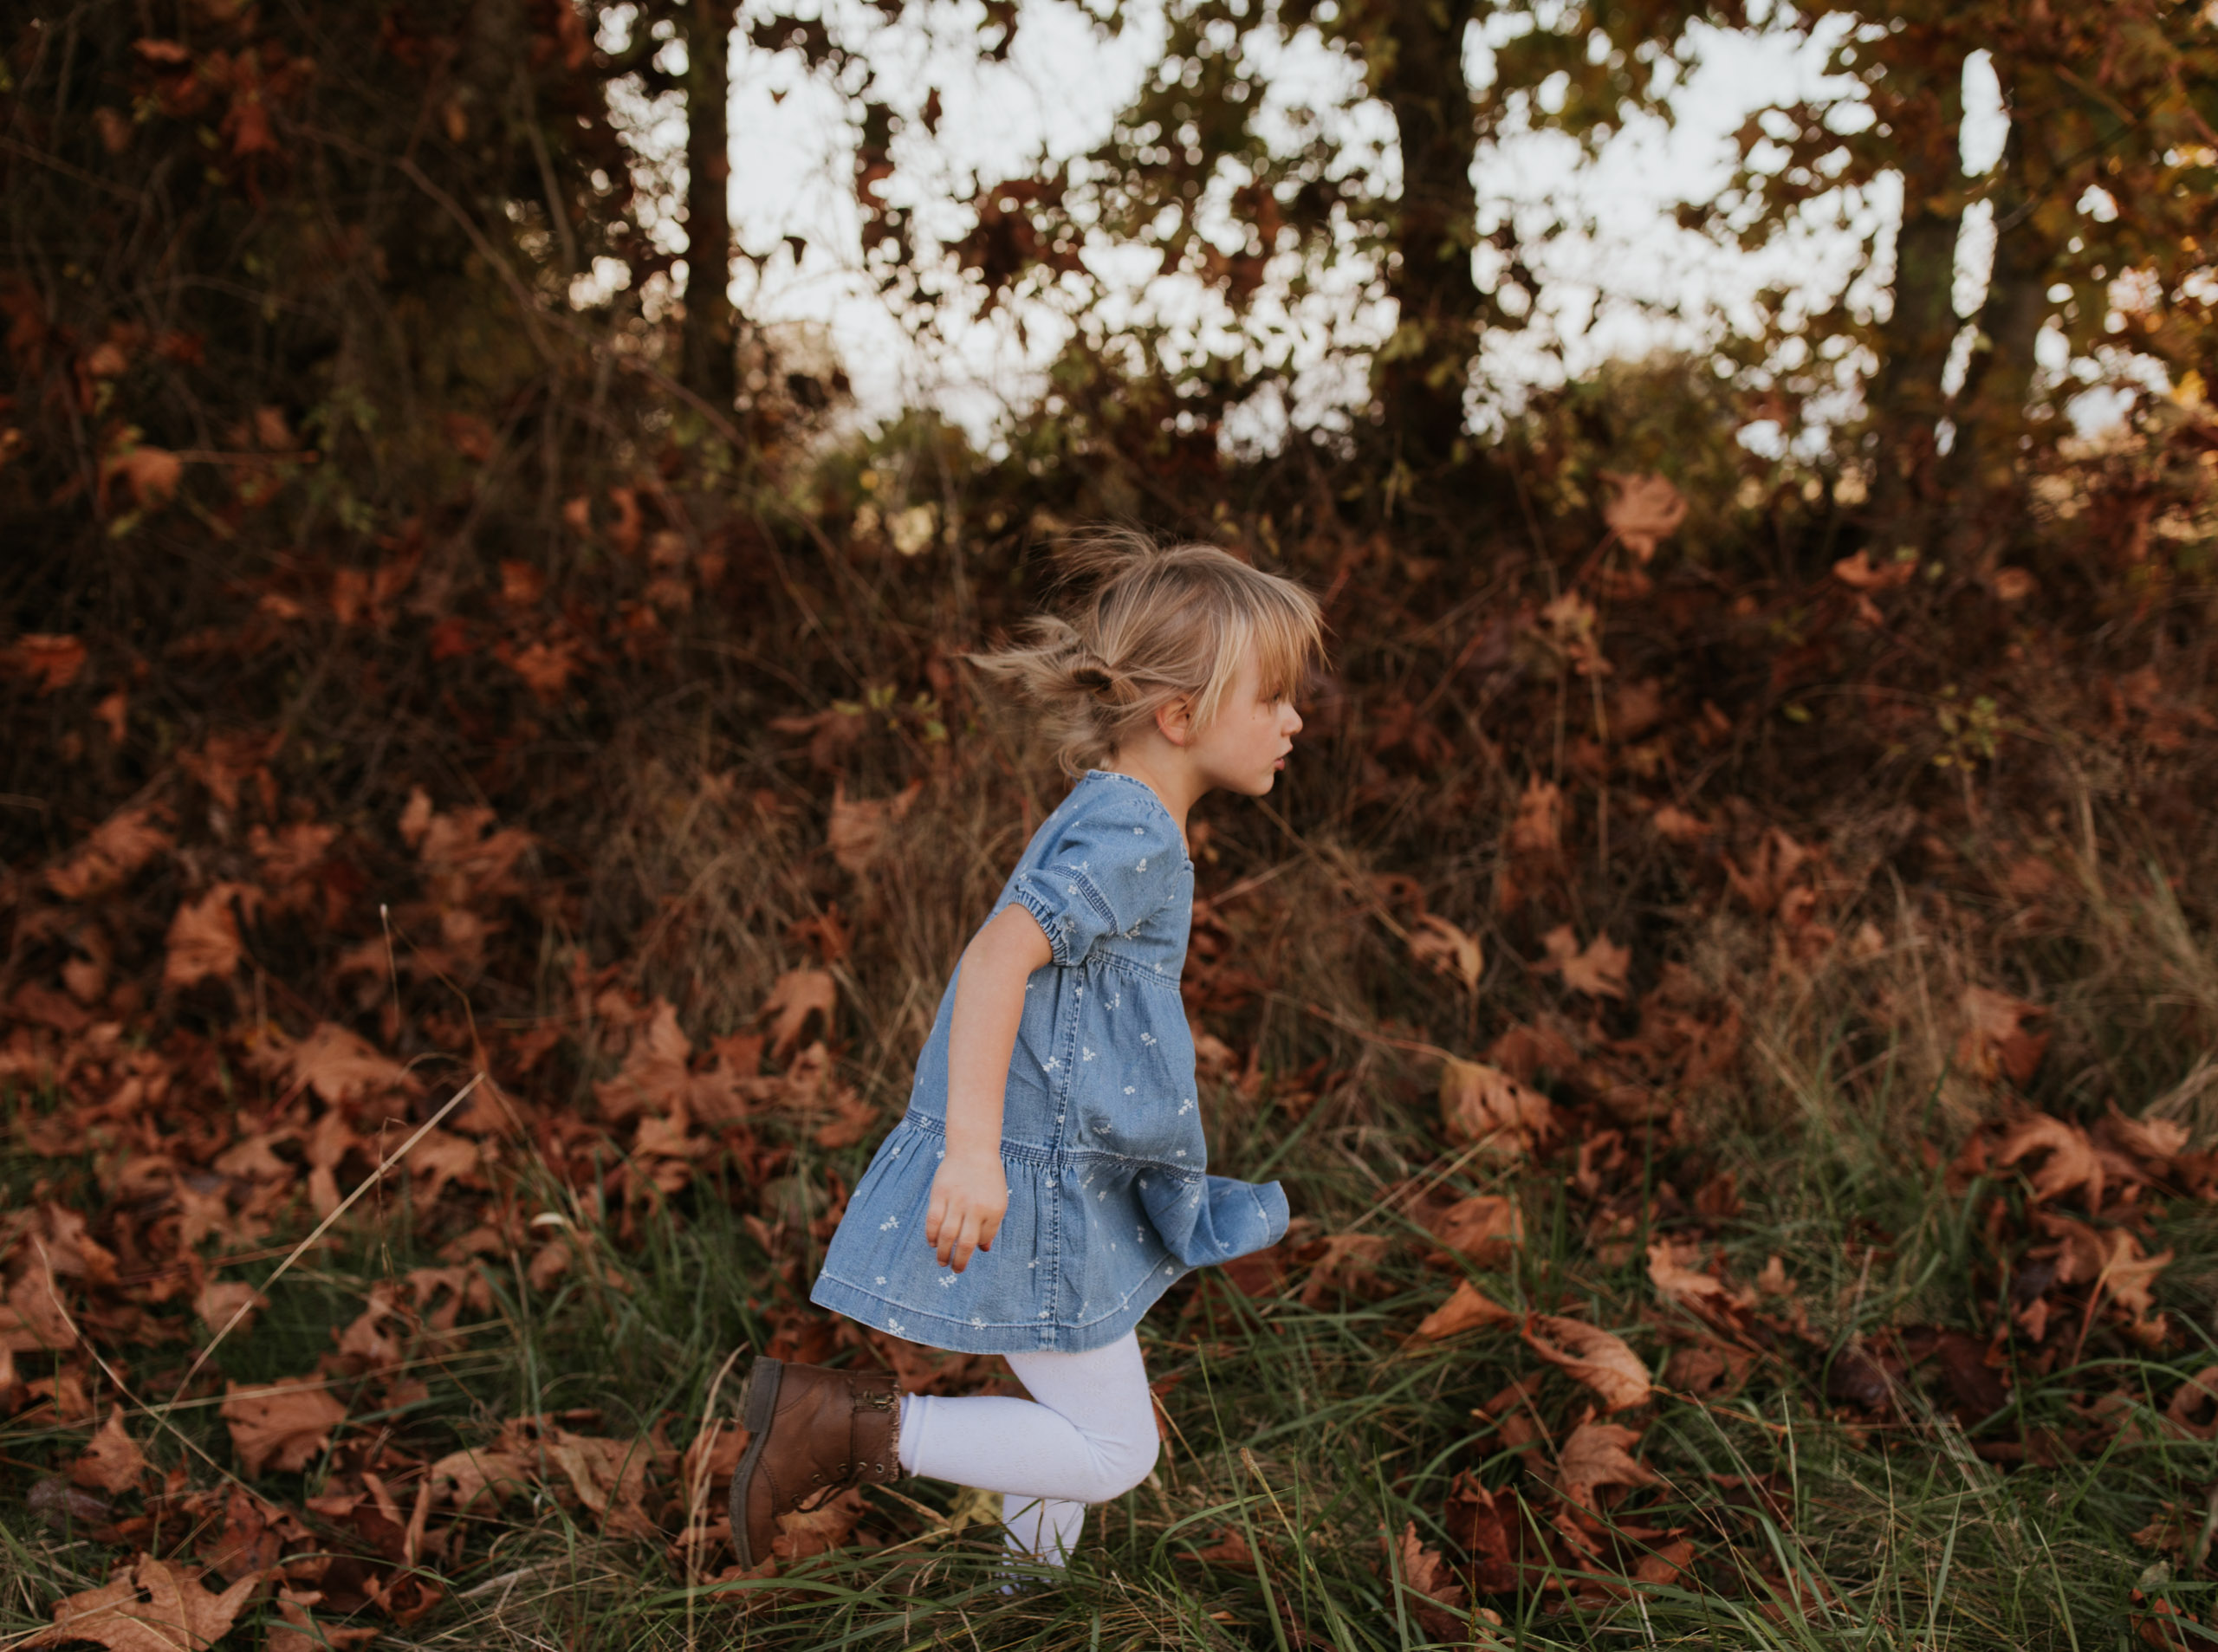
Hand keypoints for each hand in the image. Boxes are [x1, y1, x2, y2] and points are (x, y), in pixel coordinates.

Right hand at [924, 1148, 1007, 1272]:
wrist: (973, 1150)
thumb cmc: (987, 1180)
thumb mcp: (998, 1201)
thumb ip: (991, 1225)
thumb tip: (984, 1250)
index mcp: (994, 1209)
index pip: (983, 1238)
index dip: (977, 1246)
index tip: (971, 1249)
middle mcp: (976, 1207)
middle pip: (965, 1243)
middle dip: (960, 1261)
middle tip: (956, 1270)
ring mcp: (956, 1200)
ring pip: (947, 1235)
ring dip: (943, 1253)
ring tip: (942, 1262)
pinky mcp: (940, 1194)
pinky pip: (933, 1221)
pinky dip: (932, 1235)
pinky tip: (933, 1242)